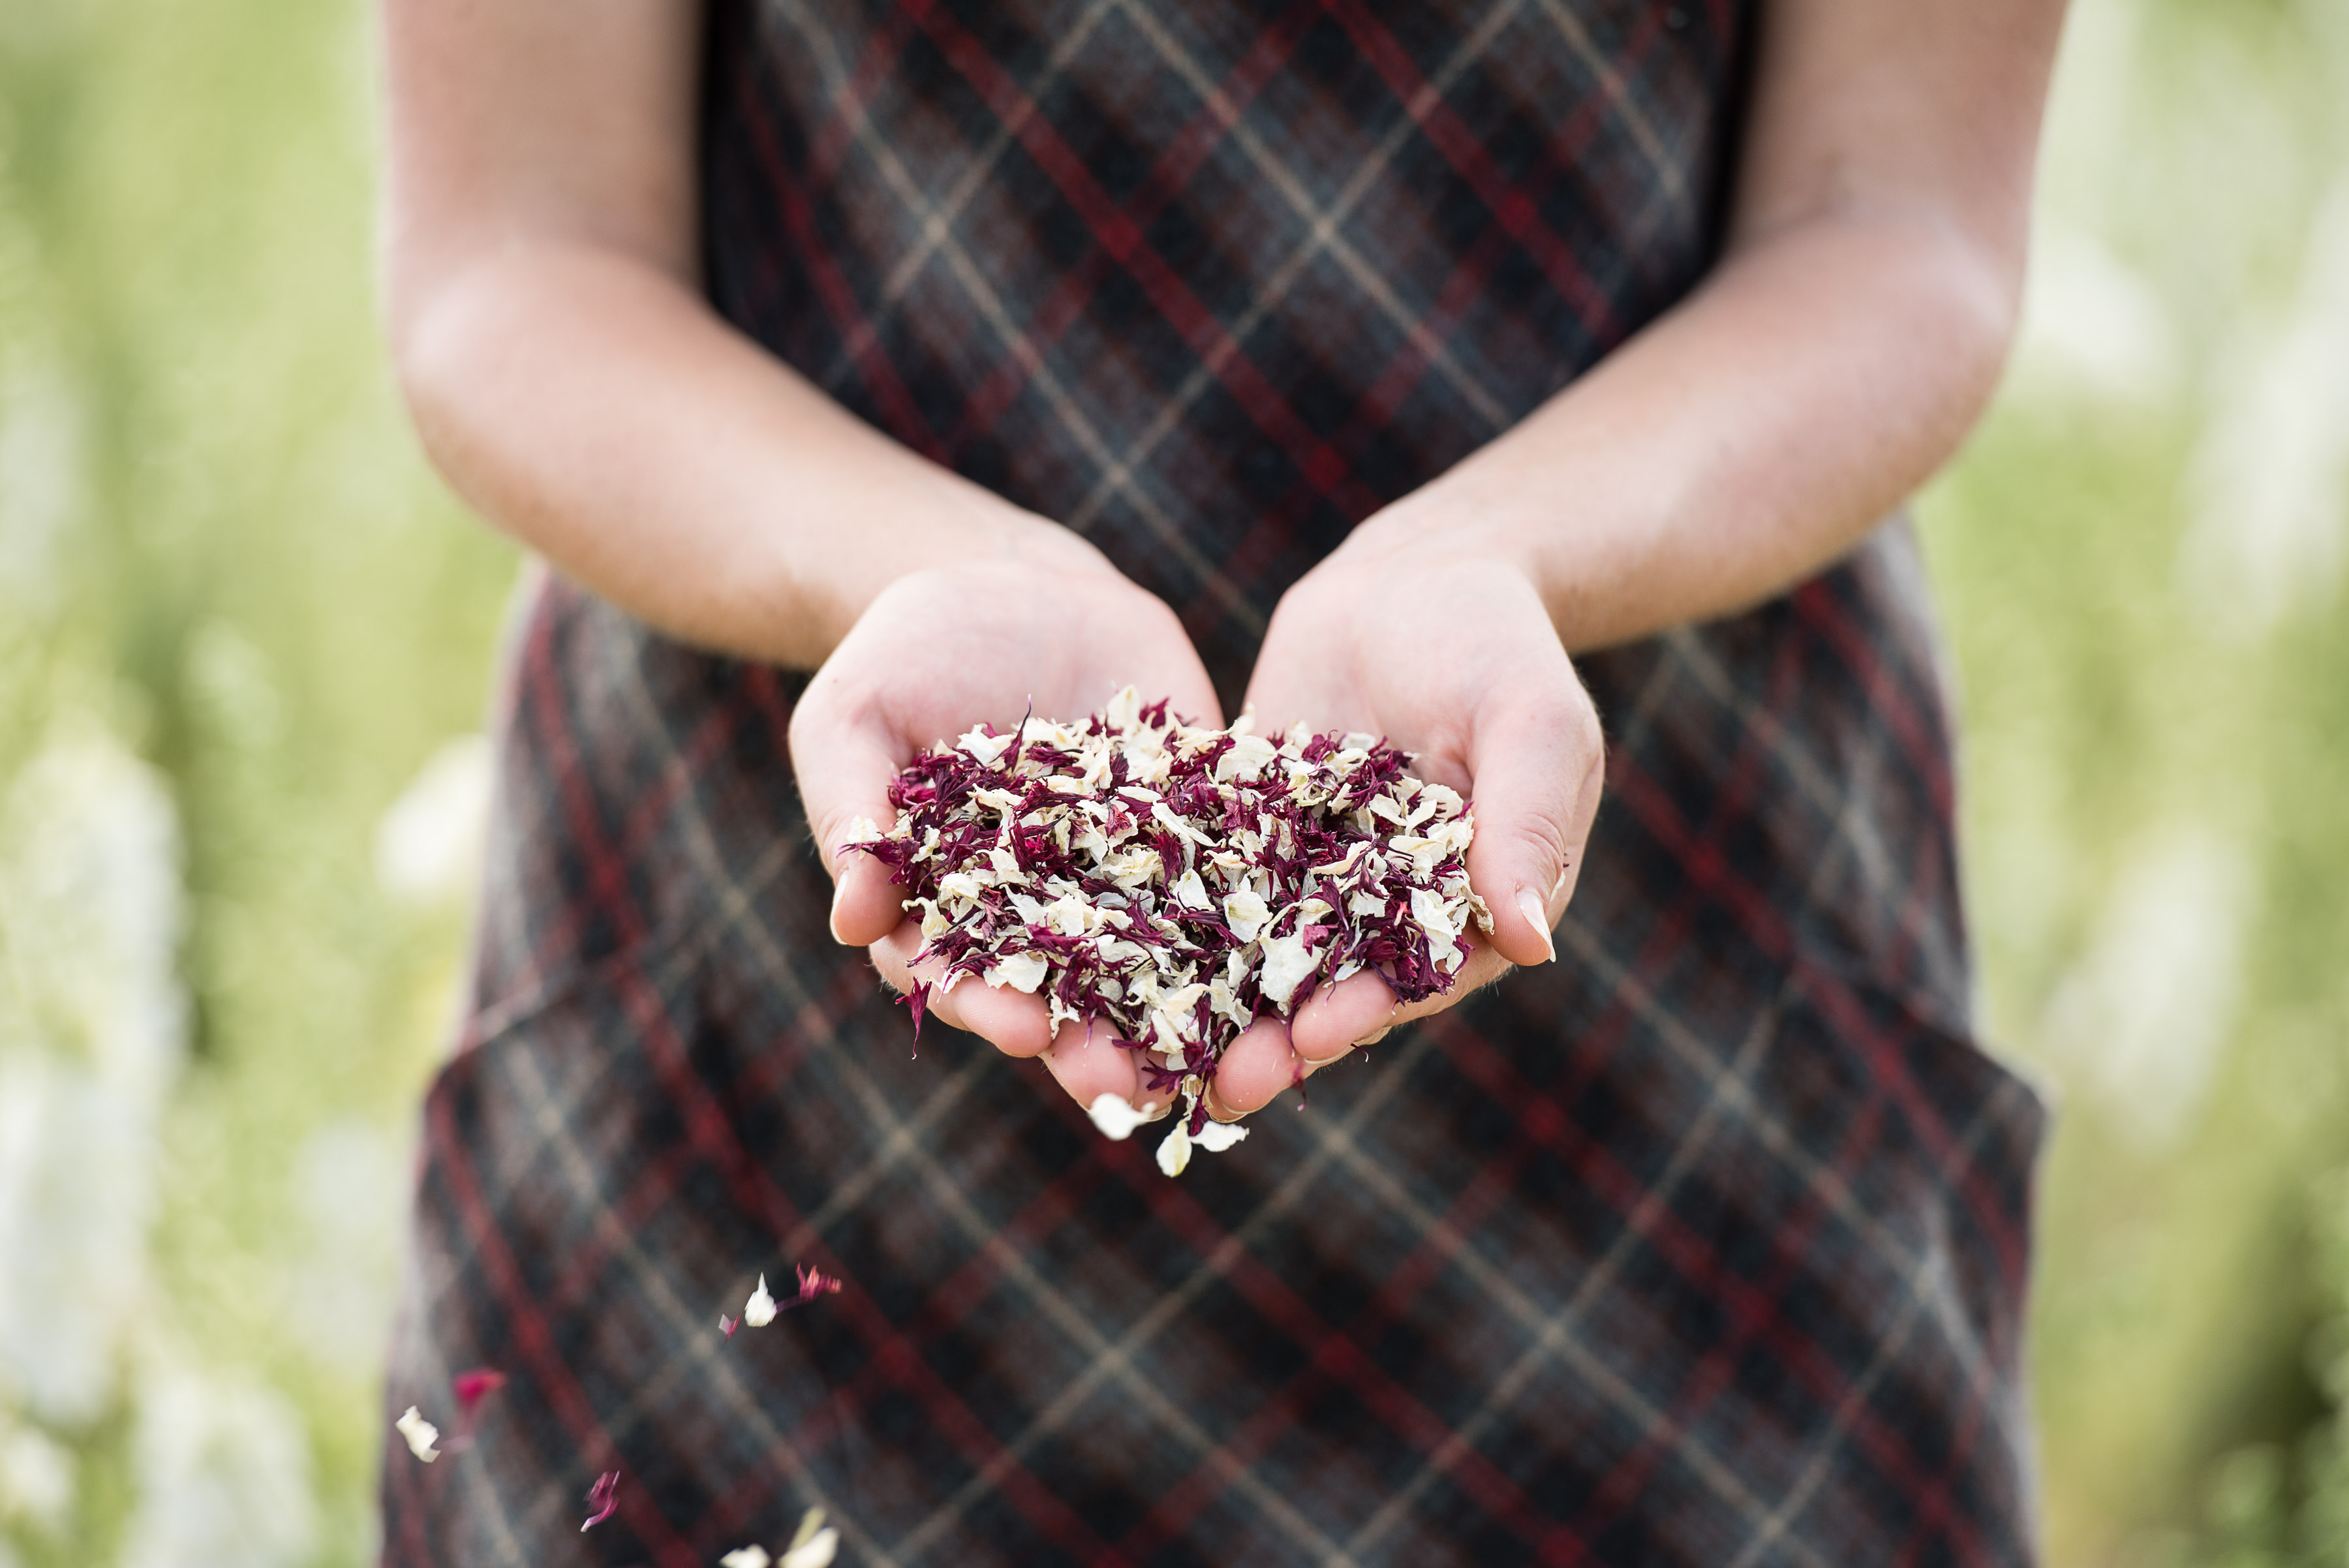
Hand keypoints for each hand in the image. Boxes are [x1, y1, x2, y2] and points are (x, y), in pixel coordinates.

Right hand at [791, 524, 1222, 1114]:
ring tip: (1218, 1065)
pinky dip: (1263, 919)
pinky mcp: (1194, 825)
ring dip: (1185, 1018)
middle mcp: (1042, 910)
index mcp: (951, 905)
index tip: (1024, 1030)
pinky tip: (1297, 951)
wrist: (1008, 582)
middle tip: (1124, 1088)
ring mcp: (1124, 874)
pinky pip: (1233, 877)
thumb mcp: (851, 718)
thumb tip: (851, 922)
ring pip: (1157, 963)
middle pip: (1064, 996)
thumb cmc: (902, 654)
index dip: (991, 1008)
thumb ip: (848, 813)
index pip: (964, 976)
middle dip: (1093, 1047)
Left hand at [1206, 517, 1603, 1118]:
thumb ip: (1527, 823)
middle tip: (1221, 1089)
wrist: (1417, 575)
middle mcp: (1386, 908)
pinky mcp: (1249, 835)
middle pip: (1328, 988)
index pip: (1417, 975)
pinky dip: (1159, 926)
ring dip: (1210, 1010)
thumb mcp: (1530, 720)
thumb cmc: (1498, 642)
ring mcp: (1312, 875)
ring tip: (1154, 1056)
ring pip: (1257, 956)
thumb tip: (1530, 942)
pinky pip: (1203, 887)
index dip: (1367, 1011)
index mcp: (1471, 904)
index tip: (1318, 1037)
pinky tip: (1101, 959)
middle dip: (1276, 1040)